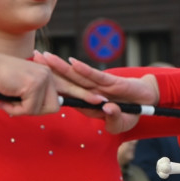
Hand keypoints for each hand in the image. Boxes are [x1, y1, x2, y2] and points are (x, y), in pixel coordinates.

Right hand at [0, 43, 59, 115]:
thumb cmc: (0, 77)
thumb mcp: (23, 85)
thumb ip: (35, 95)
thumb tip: (44, 110)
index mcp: (46, 73)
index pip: (55, 100)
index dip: (41, 107)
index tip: (26, 105)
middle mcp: (47, 74)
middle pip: (53, 107)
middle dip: (34, 111)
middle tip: (16, 106)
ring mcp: (41, 79)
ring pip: (38, 110)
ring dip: (20, 111)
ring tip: (5, 102)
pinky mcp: (32, 85)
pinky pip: (28, 109)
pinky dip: (13, 110)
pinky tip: (3, 102)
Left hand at [33, 52, 158, 133]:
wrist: (146, 100)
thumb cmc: (130, 113)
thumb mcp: (121, 124)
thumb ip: (114, 120)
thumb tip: (107, 109)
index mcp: (86, 103)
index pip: (65, 94)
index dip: (50, 86)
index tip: (35, 77)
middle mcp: (89, 92)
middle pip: (66, 80)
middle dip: (49, 69)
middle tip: (33, 57)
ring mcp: (99, 86)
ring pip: (77, 75)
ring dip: (61, 66)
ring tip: (45, 56)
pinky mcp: (111, 80)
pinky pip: (96, 75)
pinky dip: (85, 70)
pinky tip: (73, 63)